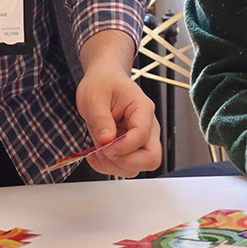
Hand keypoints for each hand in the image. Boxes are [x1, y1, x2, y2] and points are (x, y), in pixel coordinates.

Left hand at [77, 29, 161, 176]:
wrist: (104, 80)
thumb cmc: (103, 83)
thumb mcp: (94, 96)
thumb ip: (100, 119)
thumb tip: (106, 140)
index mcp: (142, 109)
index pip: (142, 136)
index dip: (123, 147)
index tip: (104, 145)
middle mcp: (148, 126)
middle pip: (152, 158)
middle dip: (125, 162)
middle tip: (105, 151)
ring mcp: (142, 139)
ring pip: (138, 167)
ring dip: (115, 165)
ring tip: (97, 150)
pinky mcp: (132, 148)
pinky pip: (126, 167)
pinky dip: (109, 166)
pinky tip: (97, 153)